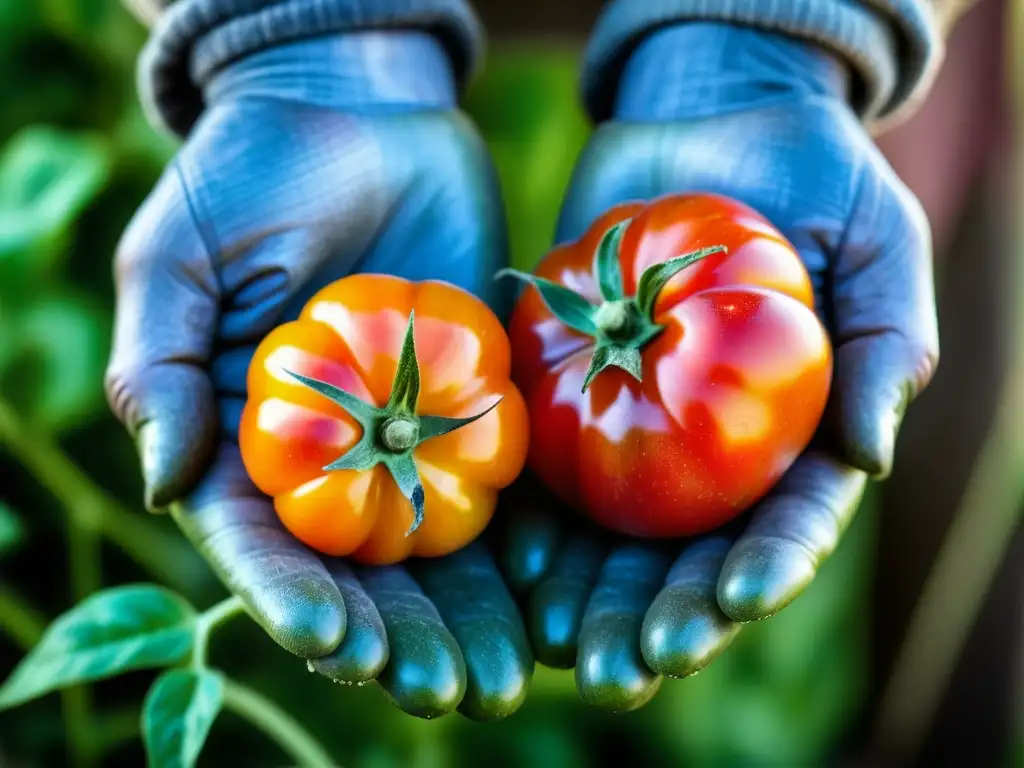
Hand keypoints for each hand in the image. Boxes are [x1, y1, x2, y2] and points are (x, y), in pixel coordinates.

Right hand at [105, 32, 530, 720]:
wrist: (361, 117)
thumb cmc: (254, 175)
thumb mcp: (180, 255)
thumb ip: (160, 365)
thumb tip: (163, 481)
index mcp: (245, 441)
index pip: (262, 543)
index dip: (295, 599)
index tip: (341, 642)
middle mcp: (330, 456)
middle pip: (358, 571)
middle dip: (397, 637)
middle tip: (447, 691)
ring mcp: (407, 435)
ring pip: (435, 551)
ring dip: (467, 620)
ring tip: (504, 680)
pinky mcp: (476, 404)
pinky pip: (501, 485)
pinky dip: (524, 548)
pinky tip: (555, 602)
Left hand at [499, 23, 937, 710]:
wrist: (710, 122)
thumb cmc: (814, 178)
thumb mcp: (877, 242)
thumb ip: (886, 343)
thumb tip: (872, 454)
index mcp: (793, 439)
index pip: (785, 523)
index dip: (764, 568)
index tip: (733, 599)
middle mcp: (710, 453)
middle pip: (686, 556)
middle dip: (660, 616)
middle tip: (628, 666)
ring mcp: (634, 426)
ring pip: (609, 537)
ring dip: (586, 597)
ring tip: (562, 646)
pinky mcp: (567, 390)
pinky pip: (545, 469)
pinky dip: (529, 522)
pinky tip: (511, 565)